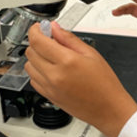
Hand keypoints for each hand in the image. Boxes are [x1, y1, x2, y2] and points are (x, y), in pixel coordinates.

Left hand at [25, 22, 136, 136]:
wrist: (108, 109)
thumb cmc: (104, 84)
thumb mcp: (91, 54)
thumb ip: (69, 39)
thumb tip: (55, 28)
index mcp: (67, 62)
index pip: (37, 41)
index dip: (35, 30)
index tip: (40, 27)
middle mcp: (54, 75)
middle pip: (31, 52)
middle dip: (38, 42)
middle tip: (50, 40)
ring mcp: (49, 88)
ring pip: (29, 66)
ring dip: (36, 57)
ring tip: (51, 56)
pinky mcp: (48, 96)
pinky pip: (33, 79)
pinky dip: (38, 71)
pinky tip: (51, 69)